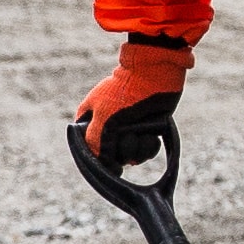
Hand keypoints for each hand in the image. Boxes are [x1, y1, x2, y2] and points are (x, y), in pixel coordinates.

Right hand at [79, 65, 183, 184]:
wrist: (154, 75)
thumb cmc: (124, 94)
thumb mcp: (104, 120)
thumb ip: (97, 145)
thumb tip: (107, 168)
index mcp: (89, 122)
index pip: (88, 152)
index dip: (99, 160)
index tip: (110, 160)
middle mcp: (106, 129)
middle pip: (111, 158)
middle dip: (123, 150)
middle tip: (127, 133)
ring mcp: (126, 130)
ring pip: (130, 157)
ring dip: (138, 148)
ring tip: (142, 130)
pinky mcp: (144, 131)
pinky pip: (145, 151)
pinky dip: (149, 145)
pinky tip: (151, 133)